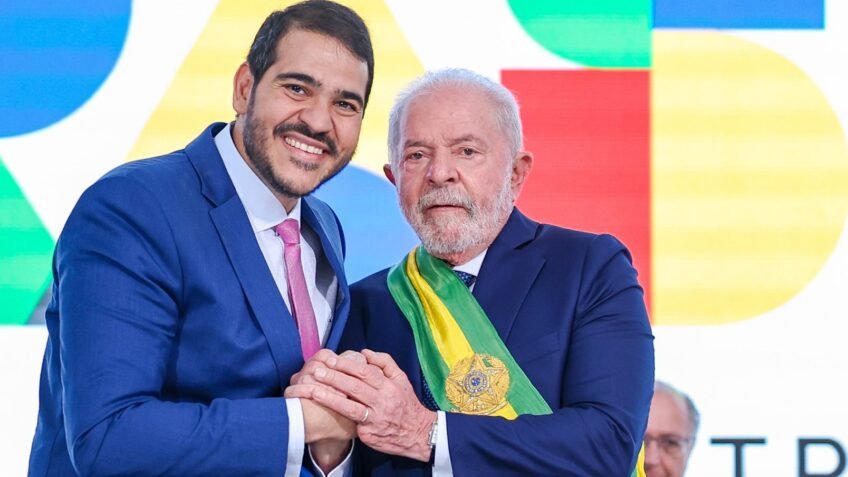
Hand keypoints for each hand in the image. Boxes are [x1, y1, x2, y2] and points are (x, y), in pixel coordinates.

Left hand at [295, 349, 435, 461]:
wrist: (419, 433)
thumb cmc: (406, 403)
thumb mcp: (401, 379)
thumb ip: (385, 363)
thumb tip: (364, 352)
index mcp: (389, 386)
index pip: (365, 372)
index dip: (346, 365)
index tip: (331, 360)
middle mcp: (382, 402)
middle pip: (354, 388)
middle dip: (334, 378)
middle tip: (317, 371)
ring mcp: (374, 420)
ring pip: (350, 408)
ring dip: (330, 399)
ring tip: (313, 391)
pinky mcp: (369, 435)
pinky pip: (352, 425)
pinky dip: (337, 418)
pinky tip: (322, 413)